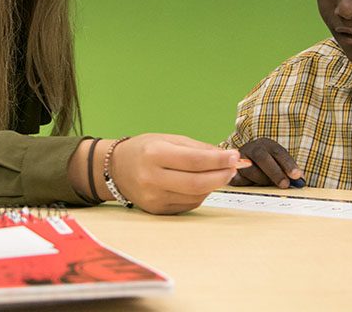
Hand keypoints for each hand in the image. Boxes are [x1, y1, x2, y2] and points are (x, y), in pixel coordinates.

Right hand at [106, 134, 247, 214]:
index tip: (235, 156)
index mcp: (154, 154)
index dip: (218, 160)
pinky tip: (200, 183)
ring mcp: (154, 198)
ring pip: (196, 195)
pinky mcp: (157, 210)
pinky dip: (200, 194)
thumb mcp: (169, 139)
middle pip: (197, 183)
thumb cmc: (145, 149)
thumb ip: (199, 149)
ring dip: (213, 185)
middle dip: (221, 176)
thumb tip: (228, 157)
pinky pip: (189, 204)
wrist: (116, 169)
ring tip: (218, 173)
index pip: (194, 160)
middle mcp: (151, 178)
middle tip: (233, 168)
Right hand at [230, 138, 302, 188]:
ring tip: (269, 185)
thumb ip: (290, 171)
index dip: (288, 164)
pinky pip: (239, 178)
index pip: (278, 152)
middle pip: (262, 157)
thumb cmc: (268, 165)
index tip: (297, 176)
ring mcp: (240, 158)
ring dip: (262, 180)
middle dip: (275, 172)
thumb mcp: (279, 163)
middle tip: (285, 185)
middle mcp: (252, 148)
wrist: (245, 161)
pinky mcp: (232, 170)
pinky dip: (248, 183)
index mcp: (267, 144)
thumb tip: (300, 181)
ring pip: (250, 169)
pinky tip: (254, 186)